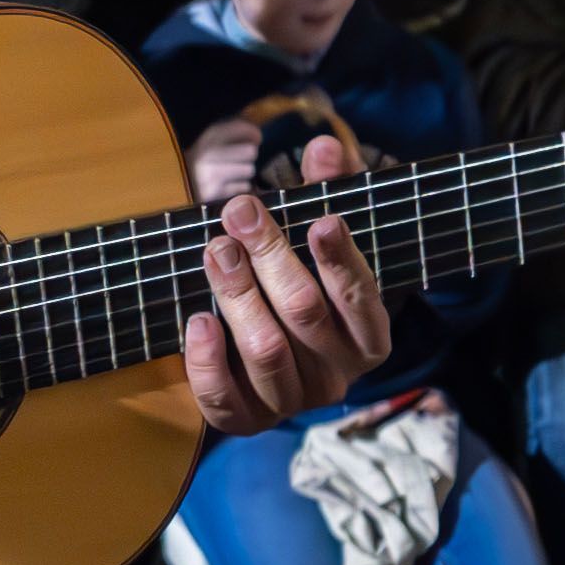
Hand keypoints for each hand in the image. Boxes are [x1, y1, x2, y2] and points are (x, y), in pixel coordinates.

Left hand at [184, 132, 391, 437]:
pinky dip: (208, 360)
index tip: (320, 219)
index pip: (360, 299)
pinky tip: (197, 321)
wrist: (266, 354)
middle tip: (240, 212)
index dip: (341, 260)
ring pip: (265, 350)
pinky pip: (225, 398)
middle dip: (271, 257)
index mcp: (368, 337)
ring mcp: (291, 402)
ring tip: (216, 250)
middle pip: (304, 313)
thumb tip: (322, 144)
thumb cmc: (298, 282)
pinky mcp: (247, 420)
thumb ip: (326, 192)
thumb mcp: (315, 238)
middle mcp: (337, 376)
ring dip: (237, 295)